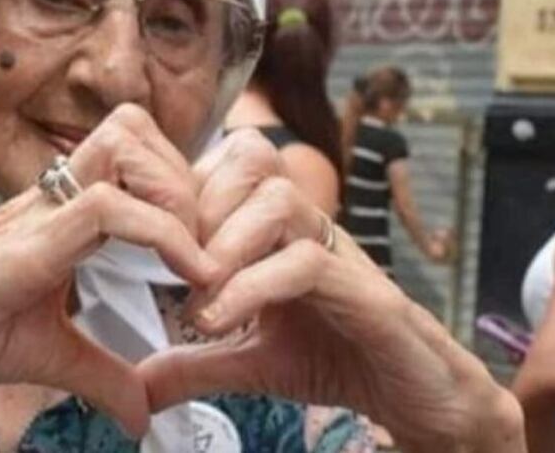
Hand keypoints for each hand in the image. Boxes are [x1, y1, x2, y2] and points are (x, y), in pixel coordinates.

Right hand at [0, 105, 217, 437]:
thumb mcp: (49, 354)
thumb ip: (102, 374)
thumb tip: (143, 414)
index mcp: (60, 214)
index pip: (130, 152)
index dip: (181, 184)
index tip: (207, 247)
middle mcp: (52, 198)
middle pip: (132, 127)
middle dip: (186, 177)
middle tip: (204, 243)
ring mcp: (38, 212)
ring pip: (123, 145)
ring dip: (174, 193)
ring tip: (193, 256)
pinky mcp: (25, 241)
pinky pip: (105, 208)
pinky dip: (162, 236)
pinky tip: (187, 281)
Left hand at [140, 129, 524, 451]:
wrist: (418, 399)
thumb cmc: (337, 359)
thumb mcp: (250, 361)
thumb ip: (195, 363)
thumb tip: (137, 385)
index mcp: (280, 226)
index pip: (229, 159)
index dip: (184, 187)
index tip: (153, 241)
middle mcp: (310, 225)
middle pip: (251, 155)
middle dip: (199, 204)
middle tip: (173, 264)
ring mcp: (341, 252)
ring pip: (277, 199)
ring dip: (223, 244)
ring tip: (195, 297)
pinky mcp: (368, 293)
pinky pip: (305, 263)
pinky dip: (249, 288)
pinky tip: (216, 322)